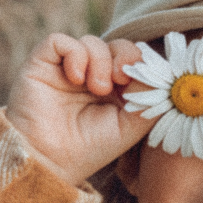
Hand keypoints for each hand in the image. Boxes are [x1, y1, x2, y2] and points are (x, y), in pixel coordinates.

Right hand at [4, 33, 151, 185]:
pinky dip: (75, 54)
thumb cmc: (88, 149)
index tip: (140, 79)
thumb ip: (149, 99)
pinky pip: (59, 40)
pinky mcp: (43, 63)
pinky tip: (76, 78)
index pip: (134, 59)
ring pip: (92, 40)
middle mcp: (91, 75)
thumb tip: (160, 73)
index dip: (142, 62)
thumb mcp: (130, 127)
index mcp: (115, 89)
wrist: (48, 161)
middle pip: (117, 44)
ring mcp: (67, 68)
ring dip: (100, 60)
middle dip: (125, 55)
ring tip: (96, 88)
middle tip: (120, 78)